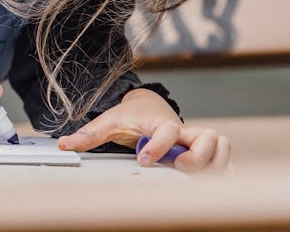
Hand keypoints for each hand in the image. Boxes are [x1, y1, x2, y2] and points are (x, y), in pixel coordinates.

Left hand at [55, 87, 230, 173]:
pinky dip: (224, 170)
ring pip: (222, 145)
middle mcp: (182, 129)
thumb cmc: (129, 115)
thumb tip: (63, 144)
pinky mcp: (203, 149)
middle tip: (178, 168)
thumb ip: (88, 135)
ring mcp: (194, 139)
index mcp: (158, 122)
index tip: (144, 160)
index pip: (167, 130)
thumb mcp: (107, 123)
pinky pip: (225, 158)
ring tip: (195, 176)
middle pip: (208, 138)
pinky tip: (213, 184)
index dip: (160, 147)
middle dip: (197, 157)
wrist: (146, 105)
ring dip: (214, 162)